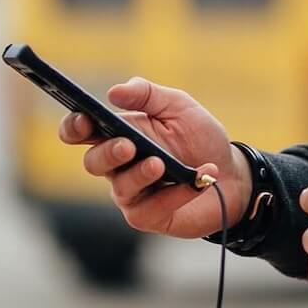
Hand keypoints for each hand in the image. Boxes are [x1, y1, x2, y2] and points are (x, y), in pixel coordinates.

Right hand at [57, 77, 251, 238]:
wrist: (232, 173)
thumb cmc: (200, 137)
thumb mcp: (178, 106)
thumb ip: (147, 95)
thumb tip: (114, 91)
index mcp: (119, 133)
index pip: (81, 131)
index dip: (74, 126)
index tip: (84, 120)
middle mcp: (119, 165)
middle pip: (93, 162)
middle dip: (108, 153)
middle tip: (128, 146)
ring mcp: (131, 193)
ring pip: (121, 187)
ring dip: (140, 174)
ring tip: (161, 164)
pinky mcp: (149, 216)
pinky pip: (151, 208)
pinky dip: (175, 193)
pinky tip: (197, 180)